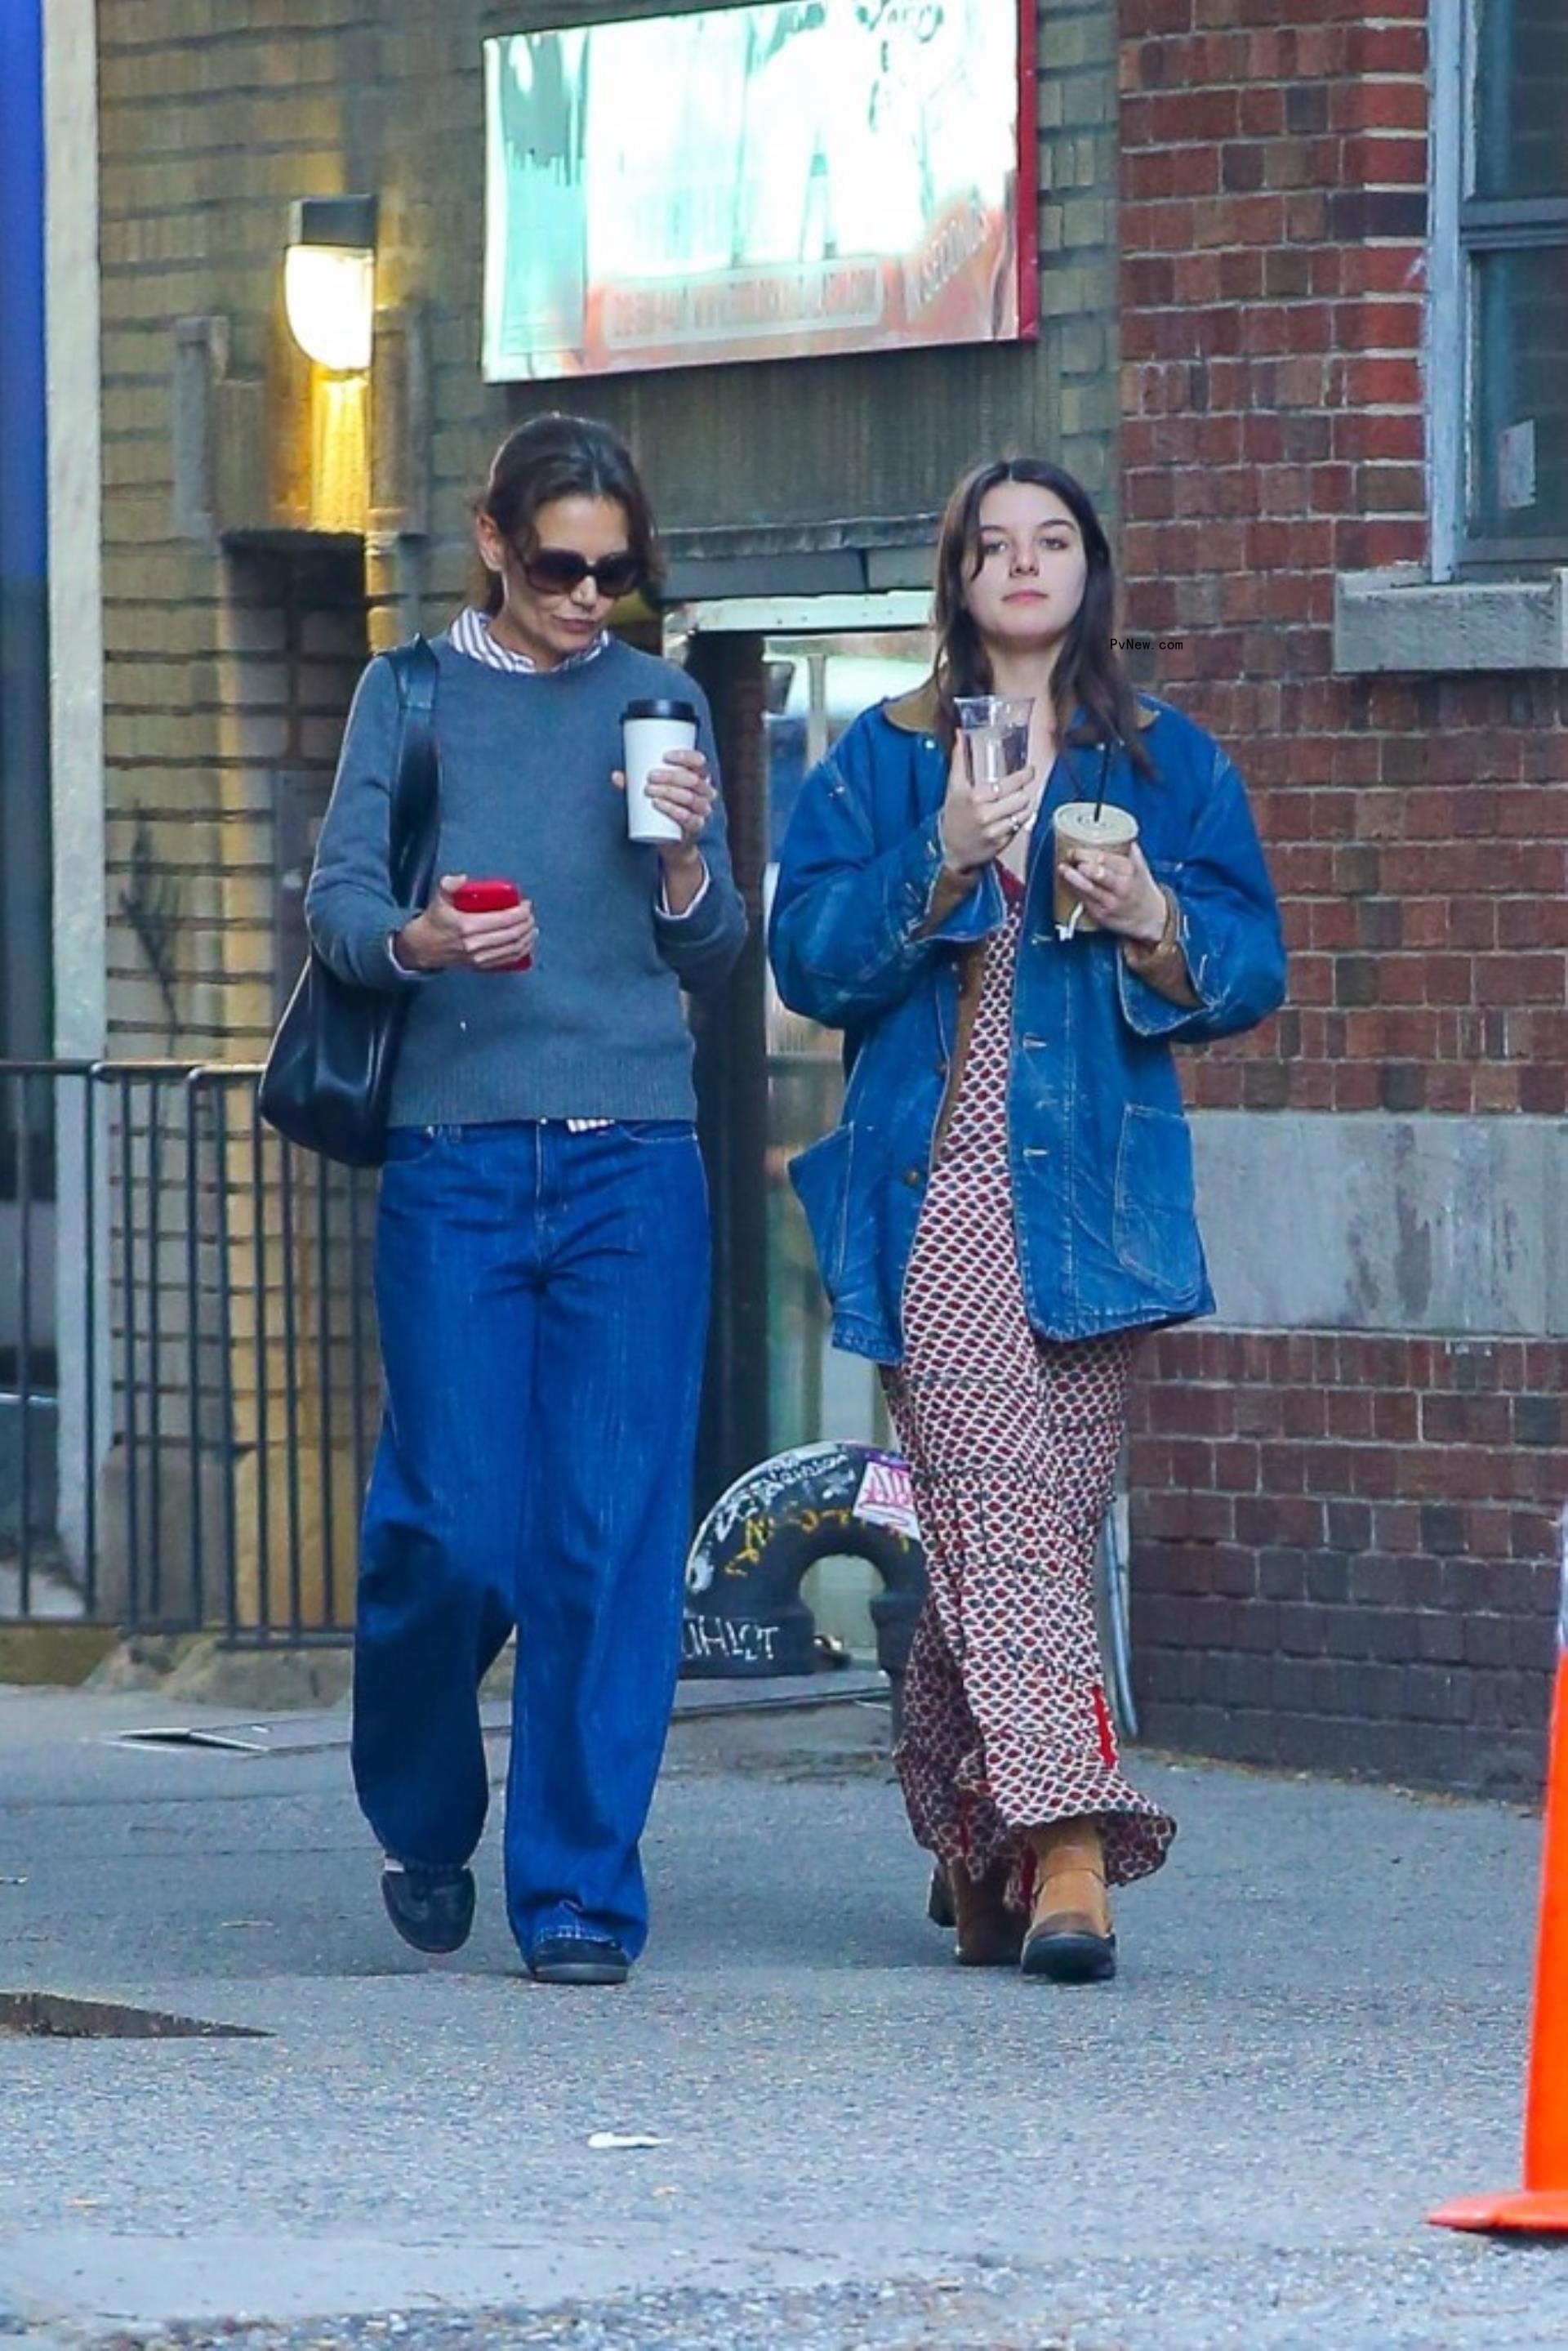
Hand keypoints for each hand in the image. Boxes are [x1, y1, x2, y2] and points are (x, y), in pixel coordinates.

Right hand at [395, 875, 538, 972]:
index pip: (503, 920)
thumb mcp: (438, 899)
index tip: (526, 905)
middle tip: (530, 914)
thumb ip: (448, 885)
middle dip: (526, 924)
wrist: (421, 949)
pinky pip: (507, 960)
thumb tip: (463, 878)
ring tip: (532, 927)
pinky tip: (526, 943)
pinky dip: (521, 952)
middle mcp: (475, 945)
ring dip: (526, 938)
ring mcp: (479, 958)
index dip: (519, 912)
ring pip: (512, 949)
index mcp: (467, 926)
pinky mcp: (481, 966)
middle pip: (511, 935)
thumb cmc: (433, 923)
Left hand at [612, 747, 716, 869]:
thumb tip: (615, 775)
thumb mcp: (654, 793)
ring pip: (691, 799)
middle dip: (671, 777)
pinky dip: (673, 811)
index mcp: (700, 778)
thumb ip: (636, 784)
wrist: (674, 842)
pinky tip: (659, 804)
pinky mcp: (696, 828)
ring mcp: (703, 812)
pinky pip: (689, 819)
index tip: (665, 756)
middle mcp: (706, 793)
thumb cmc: (665, 810)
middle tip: (650, 777)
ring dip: (669, 792)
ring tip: (649, 790)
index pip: (699, 762)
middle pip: (694, 781)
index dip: (685, 756)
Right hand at [938, 743, 1038, 873]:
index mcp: (974, 797)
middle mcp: (985, 815)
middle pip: (1019, 799)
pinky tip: (1014, 815)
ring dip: (1026, 805)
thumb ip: (959, 760)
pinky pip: (1019, 827)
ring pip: (1023, 813)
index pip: (1006, 785)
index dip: (1023, 776)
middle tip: (1027, 785)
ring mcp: (994, 831)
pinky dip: (1020, 820)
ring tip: (1023, 799)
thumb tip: (959, 733)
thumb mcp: (954, 786)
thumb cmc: (954, 813)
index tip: (1030, 770)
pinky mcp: (1001, 844)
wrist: (950, 849)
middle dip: (1026, 790)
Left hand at [1057, 841, 1167, 943]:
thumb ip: (1130, 852)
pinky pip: (1084, 900)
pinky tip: (1068, 883)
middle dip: (1080, 863)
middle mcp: (1121, 887)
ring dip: (1072, 877)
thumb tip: (1120, 835)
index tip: (1076, 850)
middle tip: (1070, 857)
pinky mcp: (1102, 915)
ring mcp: (1111, 903)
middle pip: (1096, 873)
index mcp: (1130, 871)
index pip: (1105, 858)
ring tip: (1063, 869)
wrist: (1150, 919)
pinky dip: (1075, 890)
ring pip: (1087, 888)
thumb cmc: (1142, 890)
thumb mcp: (1141, 868)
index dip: (1087, 853)